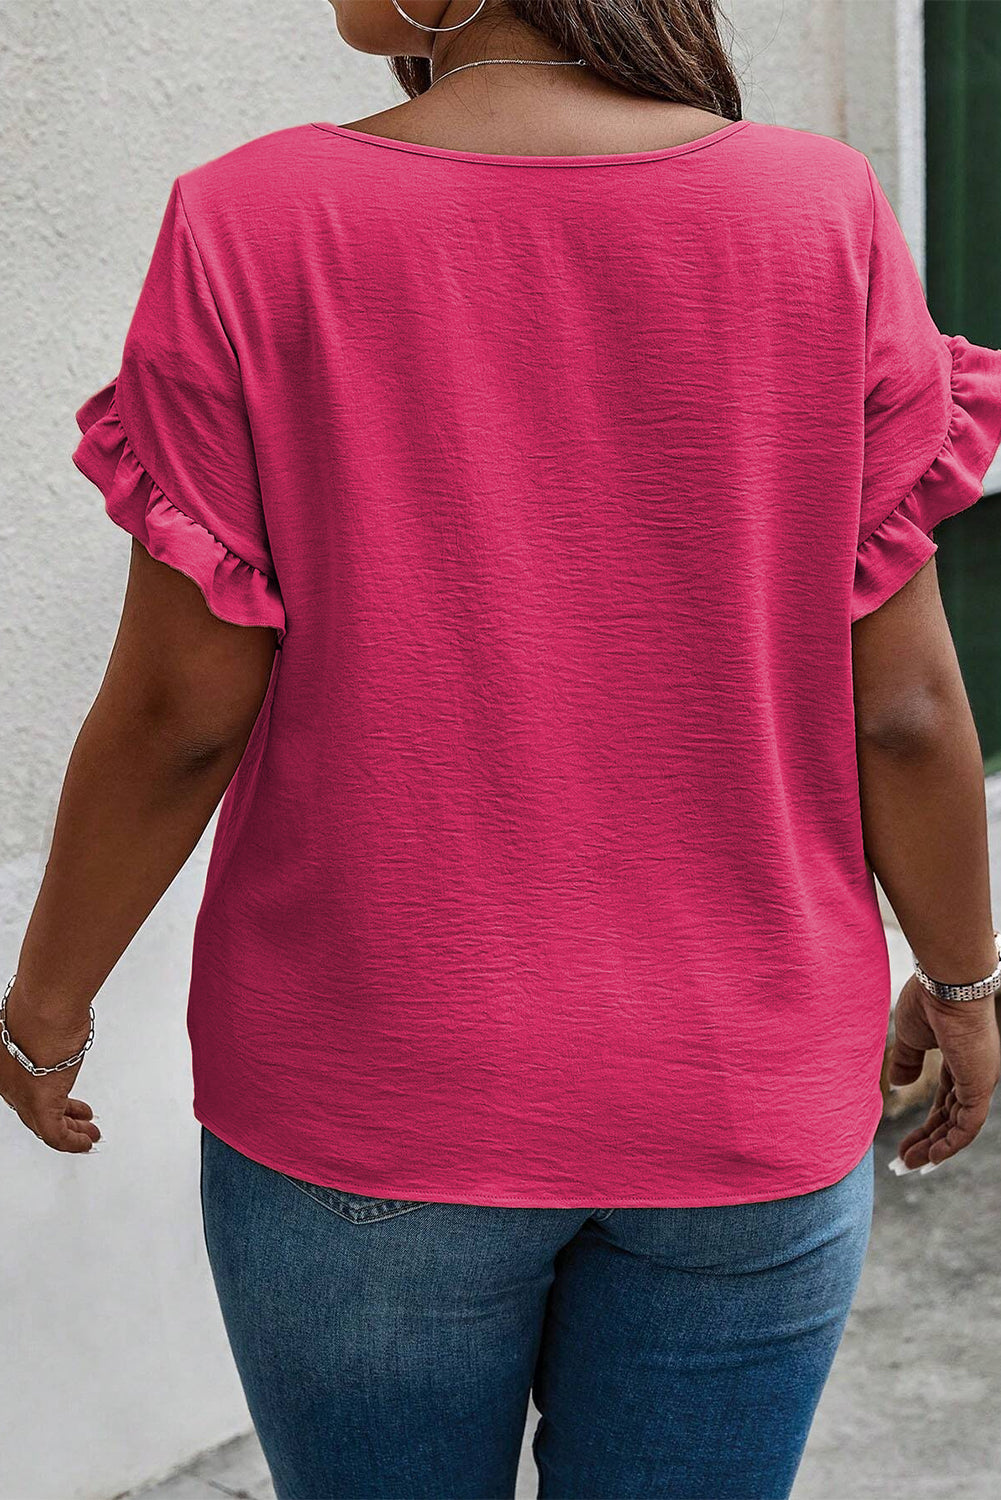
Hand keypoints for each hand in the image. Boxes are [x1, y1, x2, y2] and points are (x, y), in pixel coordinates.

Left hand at [1, 984, 100, 1152]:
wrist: (45, 1006)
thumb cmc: (42, 1003)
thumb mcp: (40, 1016)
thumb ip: (47, 1026)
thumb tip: (63, 1018)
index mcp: (4, 1062)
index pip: (21, 1088)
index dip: (42, 1093)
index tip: (60, 1096)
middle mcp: (8, 1083)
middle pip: (31, 1109)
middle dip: (61, 1114)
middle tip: (78, 1120)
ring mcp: (22, 1095)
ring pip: (43, 1123)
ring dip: (70, 1129)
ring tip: (88, 1132)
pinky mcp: (41, 1103)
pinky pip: (56, 1135)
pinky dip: (72, 1142)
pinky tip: (86, 1141)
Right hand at [888, 974, 999, 1168]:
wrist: (945, 985)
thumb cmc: (929, 1001)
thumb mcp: (910, 1036)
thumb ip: (906, 1061)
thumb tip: (898, 1084)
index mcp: (959, 1061)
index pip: (945, 1103)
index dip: (927, 1125)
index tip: (905, 1144)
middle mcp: (973, 1075)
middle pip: (950, 1119)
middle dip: (927, 1142)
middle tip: (904, 1161)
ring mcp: (979, 1081)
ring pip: (959, 1126)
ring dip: (935, 1147)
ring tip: (911, 1163)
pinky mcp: (981, 1085)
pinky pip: (968, 1124)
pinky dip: (951, 1143)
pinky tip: (932, 1157)